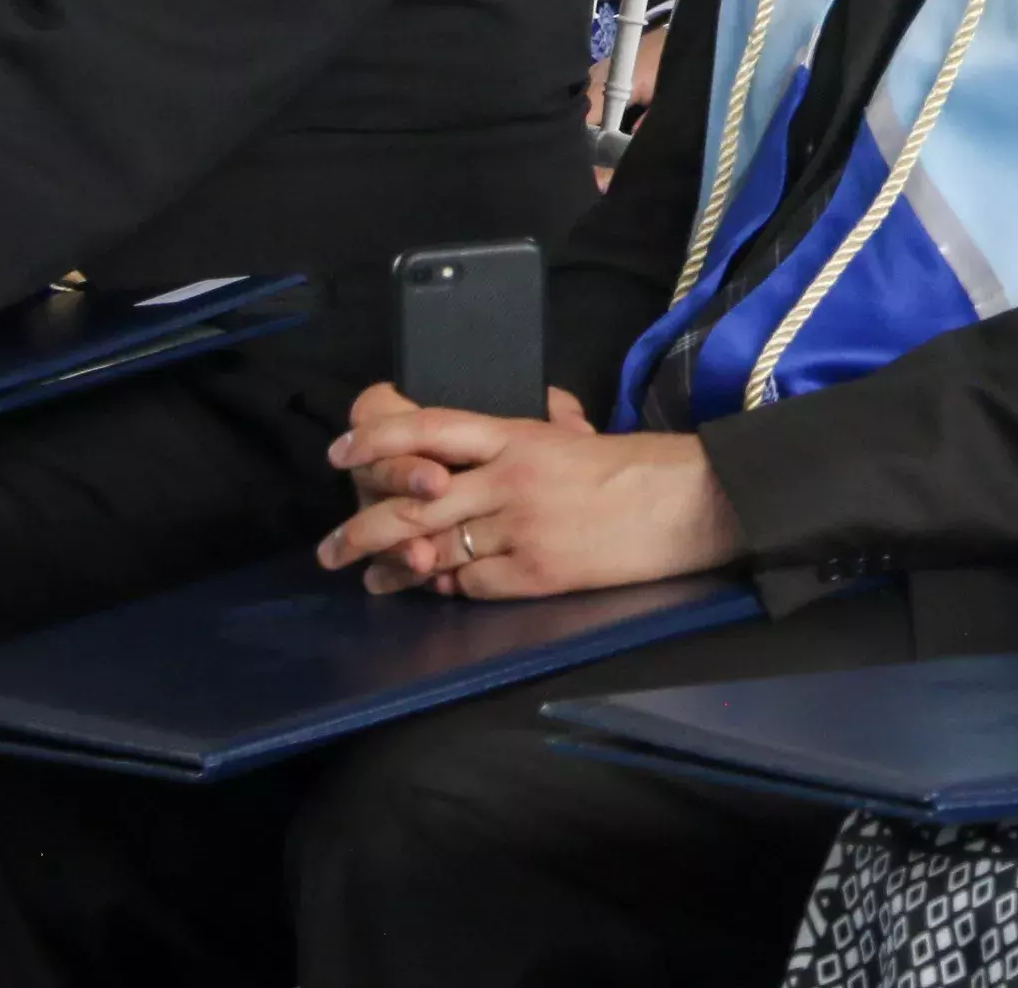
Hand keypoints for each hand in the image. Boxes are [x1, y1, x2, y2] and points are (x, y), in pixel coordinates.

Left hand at [319, 398, 735, 598]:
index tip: (339, 453)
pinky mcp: (537, 572)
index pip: (429, 428)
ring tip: (371, 579)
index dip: (376, 438)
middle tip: (330, 548)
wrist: (686, 503)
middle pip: (412, 502)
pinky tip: (437, 589)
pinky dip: (449, 588)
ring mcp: (521, 528)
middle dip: (359, 529)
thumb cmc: (633, 467)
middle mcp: (510, 479)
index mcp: (517, 436)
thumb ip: (524, 432)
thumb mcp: (572, 434)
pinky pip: (472, 584)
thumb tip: (485, 434)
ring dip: (394, 569)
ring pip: (433, 550)